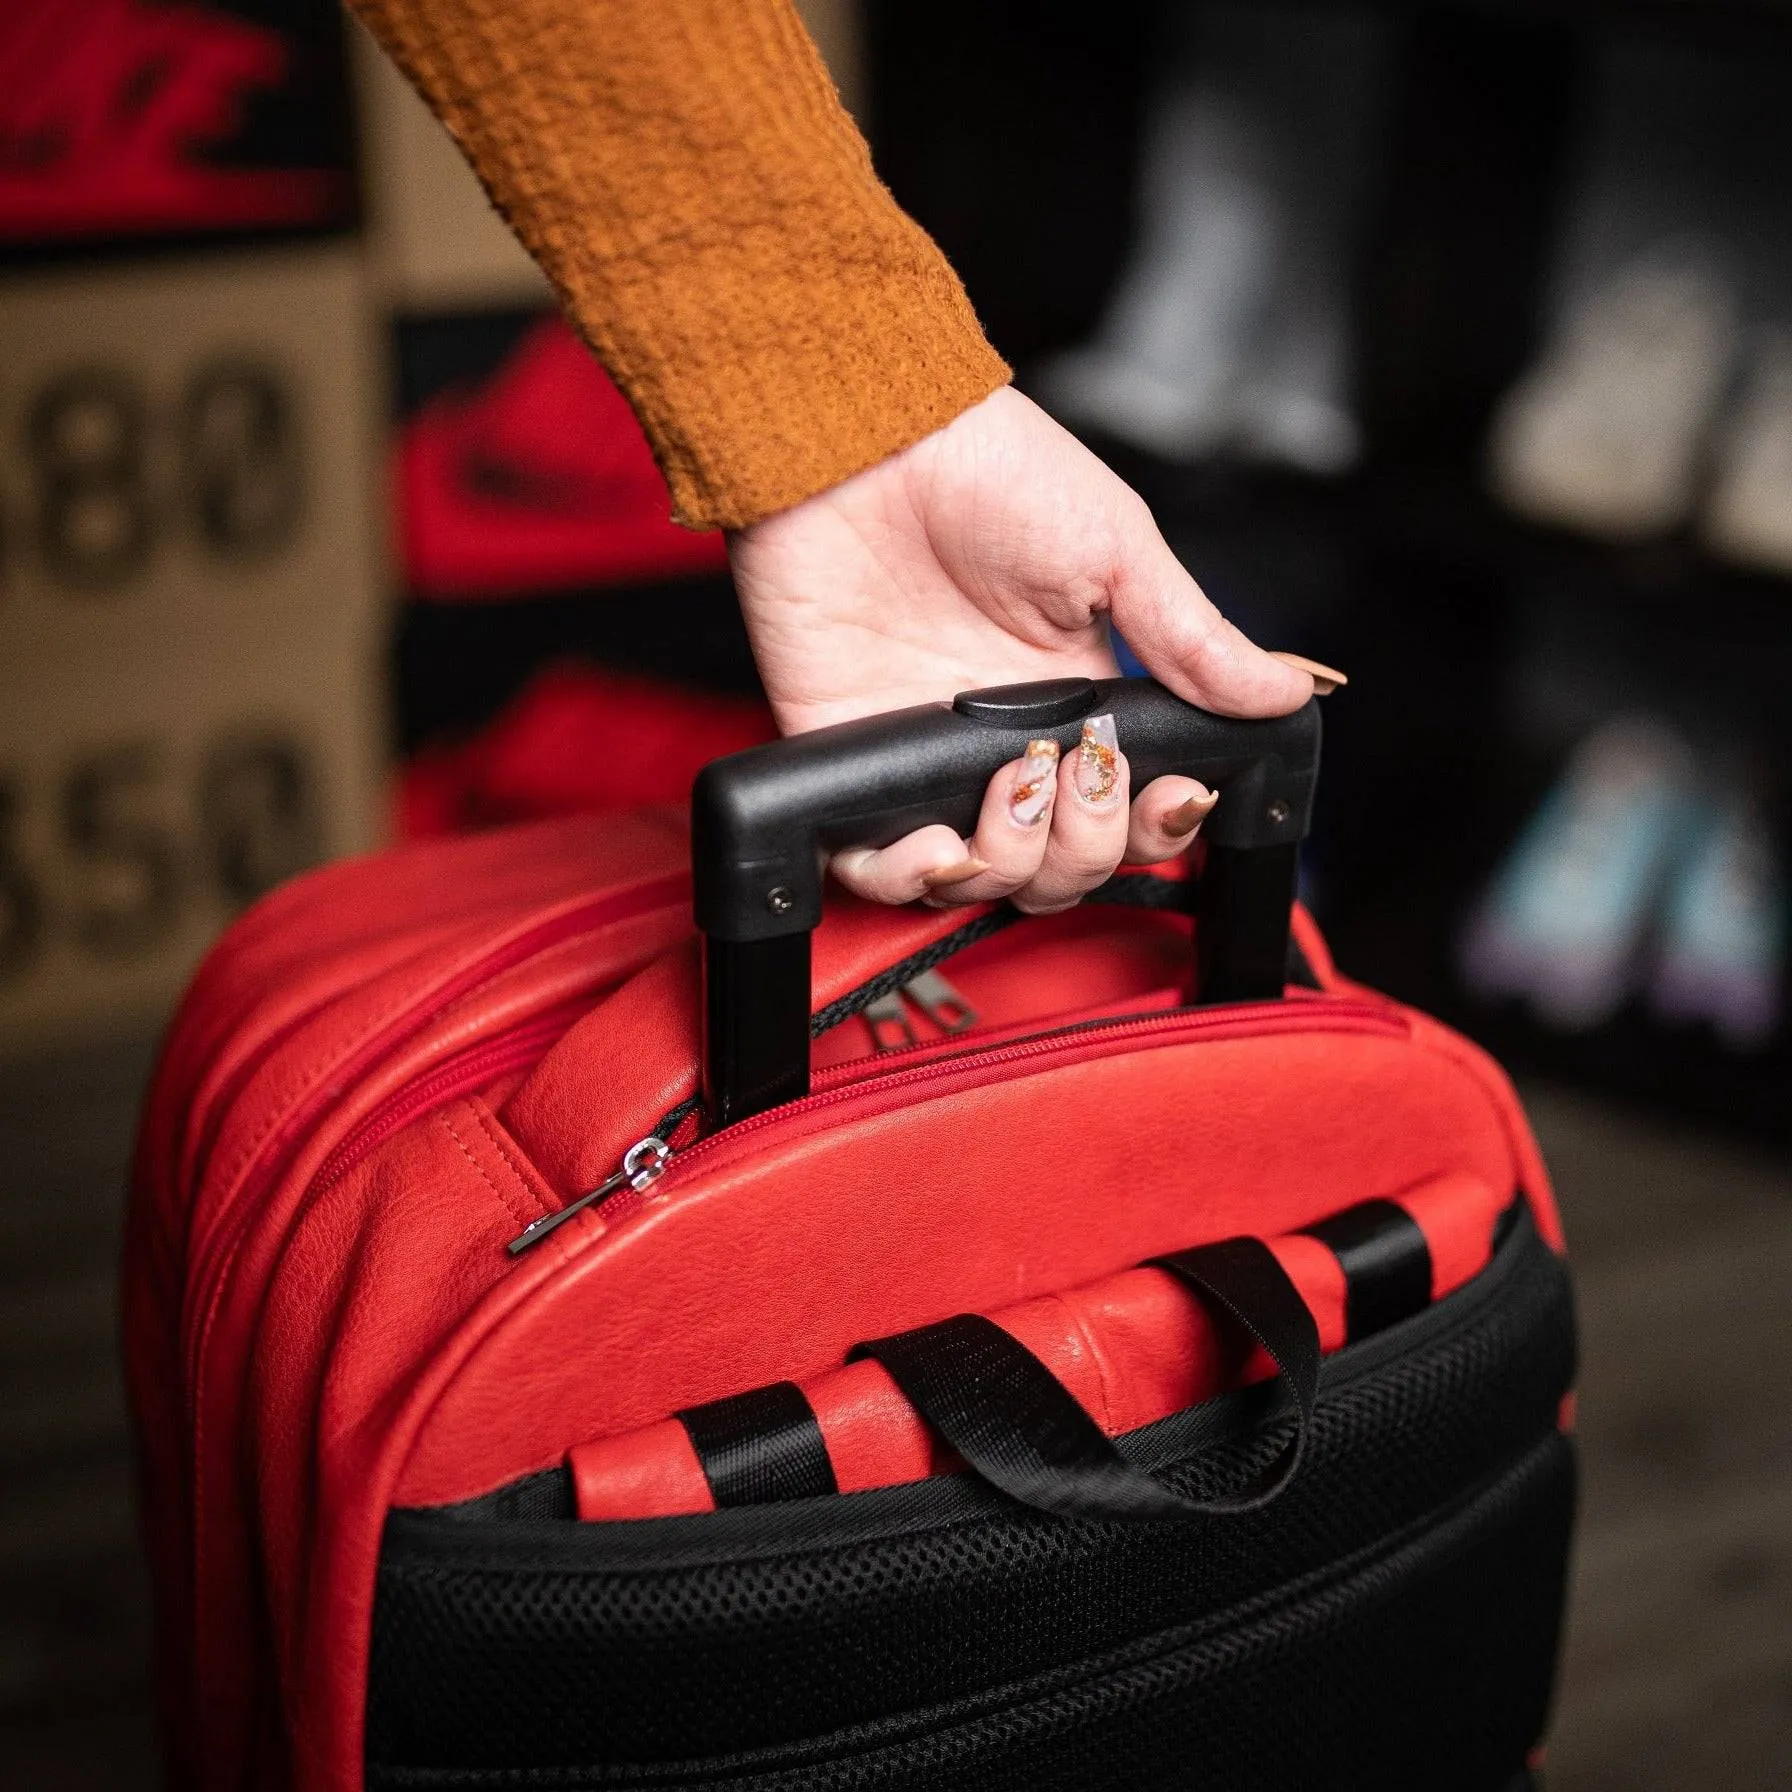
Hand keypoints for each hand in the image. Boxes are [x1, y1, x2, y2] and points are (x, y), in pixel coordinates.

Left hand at [727, 386, 1325, 912]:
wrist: (868, 442)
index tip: (1169, 793)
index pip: (1131, 806)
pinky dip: (911, 876)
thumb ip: (1194, 640)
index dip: (1156, 823)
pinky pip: (879, 864)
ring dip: (1014, 860)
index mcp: (1079, 697)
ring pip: (986, 877)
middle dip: (1088, 843)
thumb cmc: (985, 472)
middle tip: (1081, 770)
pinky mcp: (852, 757)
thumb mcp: (1115, 548)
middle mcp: (1008, 740)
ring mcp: (930, 756)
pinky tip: (938, 842)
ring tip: (1016, 785)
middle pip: (1066, 861)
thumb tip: (1284, 694)